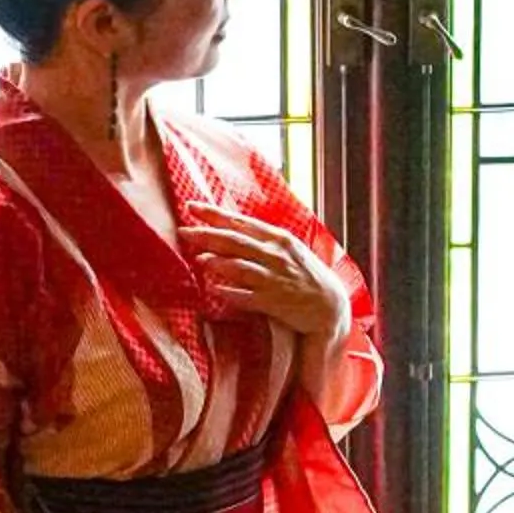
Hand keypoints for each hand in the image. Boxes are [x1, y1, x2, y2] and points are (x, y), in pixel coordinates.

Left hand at [180, 207, 346, 339]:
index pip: (240, 222)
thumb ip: (263, 239)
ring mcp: (274, 278)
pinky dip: (229, 292)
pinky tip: (214, 289)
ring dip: (217, 263)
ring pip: (239, 267)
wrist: (330, 306)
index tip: (192, 207)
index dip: (214, 214)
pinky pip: (246, 296)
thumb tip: (232, 229)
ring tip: (198, 259)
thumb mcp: (290, 248)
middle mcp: (276, 255)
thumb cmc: (306, 274)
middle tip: (183, 231)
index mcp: (279, 238)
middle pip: (235, 242)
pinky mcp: (273, 302)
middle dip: (207, 235)